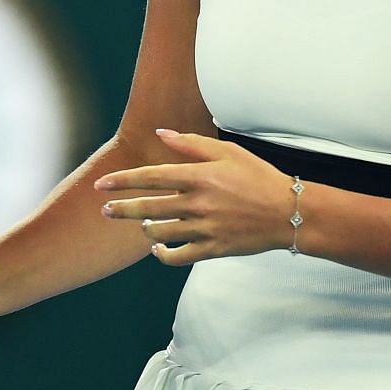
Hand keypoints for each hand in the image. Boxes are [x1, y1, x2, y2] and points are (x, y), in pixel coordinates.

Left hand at [95, 128, 296, 264]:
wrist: (289, 211)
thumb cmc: (258, 177)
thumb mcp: (228, 151)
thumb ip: (191, 143)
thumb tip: (160, 133)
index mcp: (200, 176)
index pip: (151, 177)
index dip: (123, 181)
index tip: (102, 185)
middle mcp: (198, 202)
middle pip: (149, 208)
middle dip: (122, 209)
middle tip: (105, 211)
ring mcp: (205, 228)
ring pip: (161, 233)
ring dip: (145, 230)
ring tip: (142, 225)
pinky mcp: (213, 249)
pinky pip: (178, 257)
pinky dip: (162, 255)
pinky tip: (157, 250)